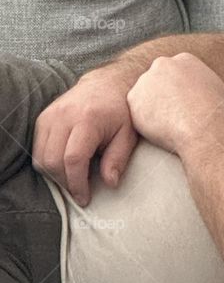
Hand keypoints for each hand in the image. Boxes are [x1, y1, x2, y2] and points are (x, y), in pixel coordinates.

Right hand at [32, 70, 140, 206]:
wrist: (107, 84)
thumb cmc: (121, 110)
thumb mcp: (128, 135)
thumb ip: (118, 159)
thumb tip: (110, 183)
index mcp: (87, 120)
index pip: (74, 159)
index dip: (77, 183)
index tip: (84, 198)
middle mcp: (64, 116)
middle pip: (53, 160)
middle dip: (65, 182)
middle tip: (80, 191)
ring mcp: (50, 115)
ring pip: (41, 157)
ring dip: (55, 174)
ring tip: (73, 178)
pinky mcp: (43, 117)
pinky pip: (38, 148)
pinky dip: (48, 162)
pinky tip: (65, 165)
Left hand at [126, 54, 223, 155]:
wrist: (204, 126)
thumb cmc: (216, 113)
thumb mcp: (217, 90)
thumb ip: (202, 85)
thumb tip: (202, 93)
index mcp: (185, 59)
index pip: (176, 72)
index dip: (178, 90)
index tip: (183, 104)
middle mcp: (162, 64)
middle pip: (157, 81)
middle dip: (162, 96)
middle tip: (172, 115)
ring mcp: (145, 80)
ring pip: (144, 96)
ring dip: (152, 109)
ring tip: (169, 125)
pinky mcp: (133, 98)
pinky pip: (136, 112)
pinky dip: (145, 122)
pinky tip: (161, 130)